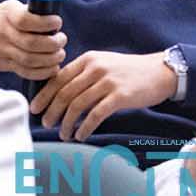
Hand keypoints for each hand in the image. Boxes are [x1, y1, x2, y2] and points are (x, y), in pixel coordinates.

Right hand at [0, 0, 65, 77]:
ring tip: (59, 54)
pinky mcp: (7, 65)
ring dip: (50, 59)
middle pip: (31, 44)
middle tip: (61, 40)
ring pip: (30, 60)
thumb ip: (30, 11)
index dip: (45, 23)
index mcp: (7, 15)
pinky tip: (53, 67)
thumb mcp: (10, 8)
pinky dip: (43, 72)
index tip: (57, 22)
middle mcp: (4, 34)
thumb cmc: (0, 20)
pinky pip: (26, 73)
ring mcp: (4, 51)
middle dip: (52, 44)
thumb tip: (54, 16)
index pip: (25, 20)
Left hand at [30, 51, 177, 141]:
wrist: (160, 72)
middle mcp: (95, 68)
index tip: (35, 109)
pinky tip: (80, 135)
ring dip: (67, 123)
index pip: (58, 78)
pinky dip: (84, 128)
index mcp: (88, 60)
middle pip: (64, 93)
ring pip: (77, 105)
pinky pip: (95, 115)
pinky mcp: (119, 96)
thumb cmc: (129, 72)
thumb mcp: (104, 64)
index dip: (44, 95)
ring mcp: (108, 82)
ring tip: (63, 134)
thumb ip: (83, 74)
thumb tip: (60, 93)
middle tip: (46, 124)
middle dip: (52, 111)